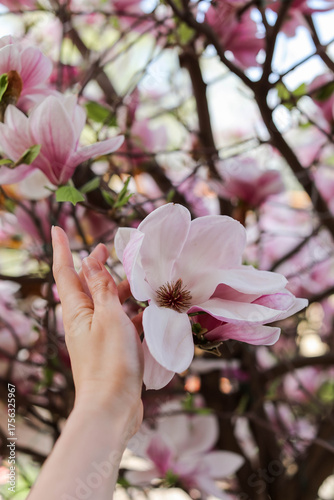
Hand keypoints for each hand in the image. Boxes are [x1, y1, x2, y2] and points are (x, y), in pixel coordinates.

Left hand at [52, 226, 143, 435]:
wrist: (113, 407)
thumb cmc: (110, 360)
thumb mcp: (108, 317)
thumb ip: (102, 289)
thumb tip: (89, 262)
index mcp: (77, 310)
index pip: (65, 272)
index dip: (61, 249)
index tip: (58, 228)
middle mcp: (84, 320)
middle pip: (87, 285)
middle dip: (95, 266)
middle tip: (108, 249)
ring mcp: (99, 335)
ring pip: (108, 303)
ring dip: (120, 289)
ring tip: (140, 278)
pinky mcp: (113, 348)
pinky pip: (121, 321)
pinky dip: (133, 312)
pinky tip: (151, 310)